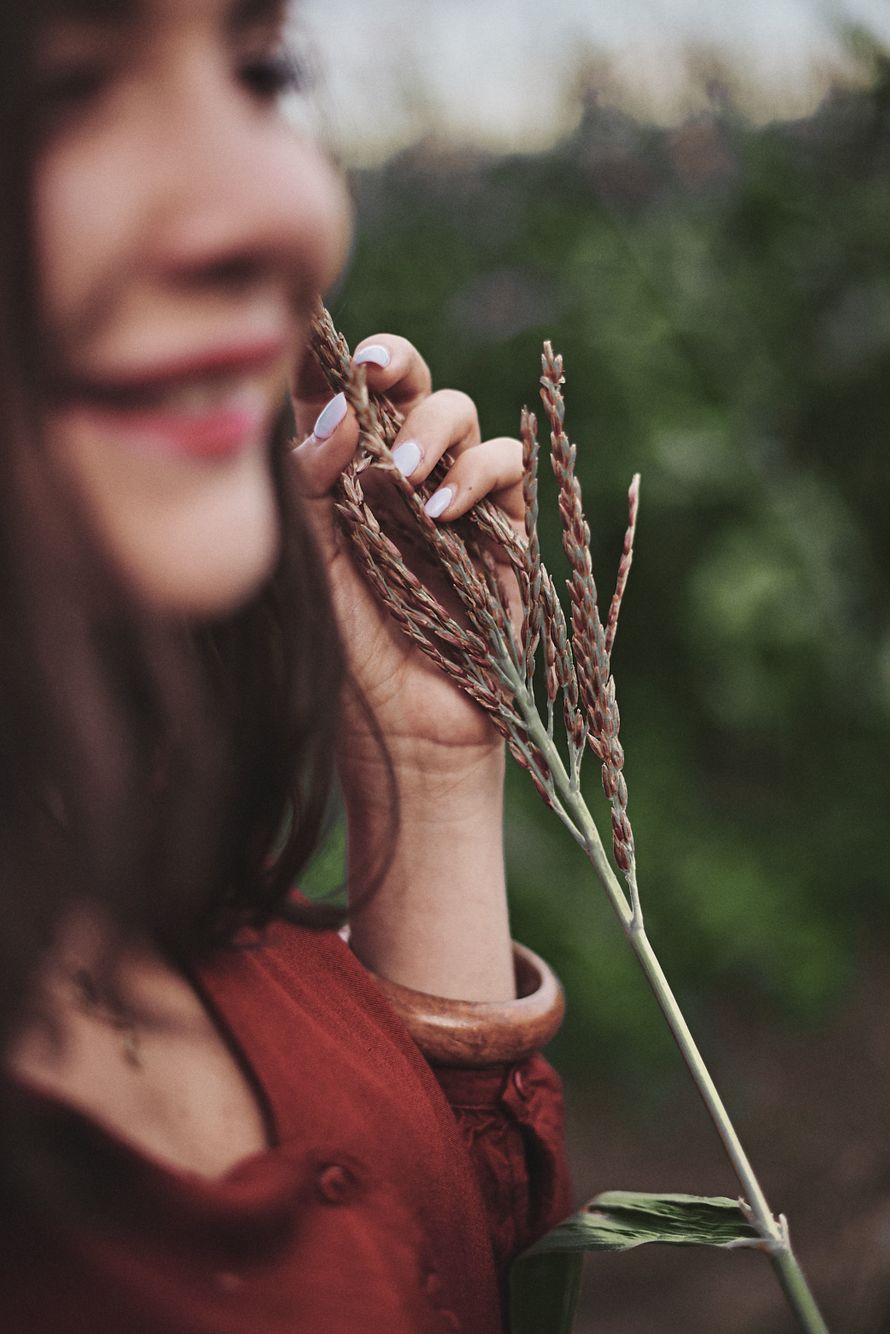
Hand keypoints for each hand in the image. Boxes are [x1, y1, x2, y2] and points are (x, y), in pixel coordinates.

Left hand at [291, 334, 525, 784]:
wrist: (406, 728)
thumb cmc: (348, 651)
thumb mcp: (309, 562)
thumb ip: (308, 481)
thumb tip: (339, 411)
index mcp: (343, 475)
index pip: (341, 393)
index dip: (333, 359)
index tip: (321, 347)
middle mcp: (398, 474)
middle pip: (407, 381)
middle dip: (394, 365)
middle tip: (372, 375)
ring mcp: (453, 496)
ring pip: (460, 411)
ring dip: (433, 429)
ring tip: (407, 479)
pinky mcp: (503, 525)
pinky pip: (505, 464)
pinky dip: (477, 474)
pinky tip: (442, 515)